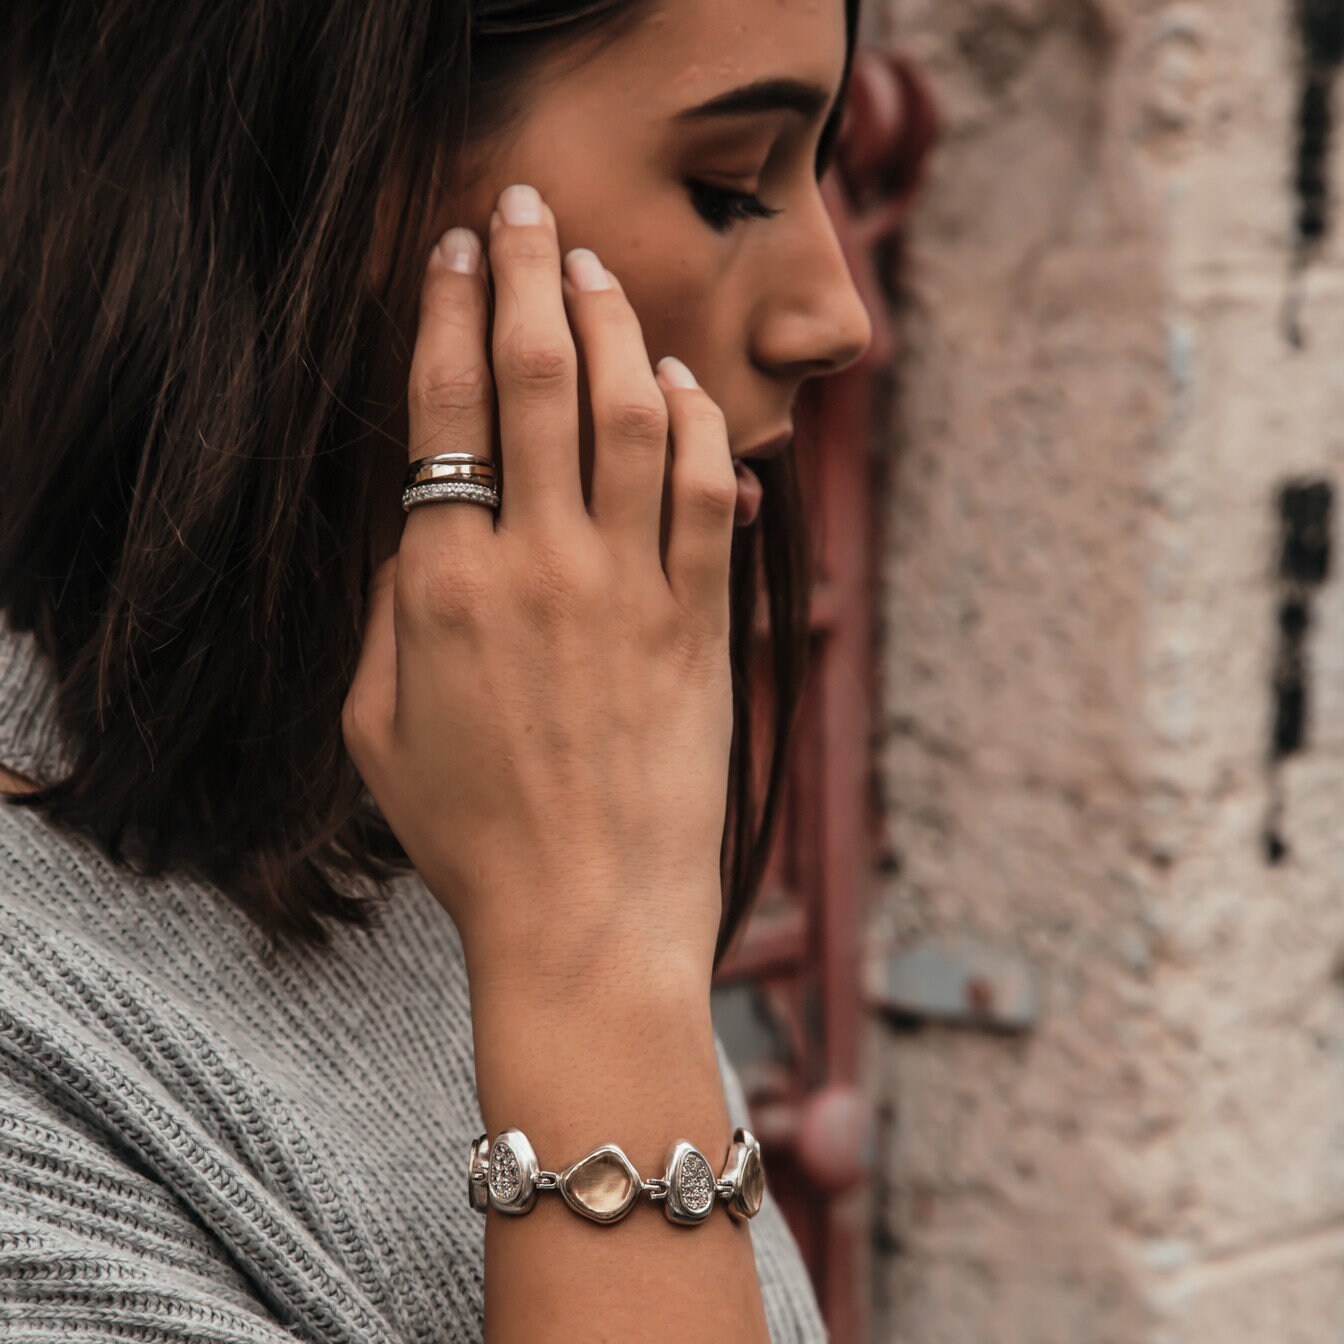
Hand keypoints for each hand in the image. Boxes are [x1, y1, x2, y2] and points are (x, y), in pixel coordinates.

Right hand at [342, 185, 737, 997]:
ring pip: (636, 414)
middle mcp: (543, 570)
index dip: (451, 311)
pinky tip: (685, 386)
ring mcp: (632, 592)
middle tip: (534, 208)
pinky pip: (712, 492)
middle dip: (535, 272)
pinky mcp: (702, 625)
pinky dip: (704, 422)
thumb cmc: (471, 836)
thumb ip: (391, 609)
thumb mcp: (376, 728)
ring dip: (619, 327)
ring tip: (602, 276)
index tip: (457, 250)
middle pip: (540, 379)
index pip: (446, 409)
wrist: (588, 917)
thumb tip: (421, 523)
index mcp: (447, 588)